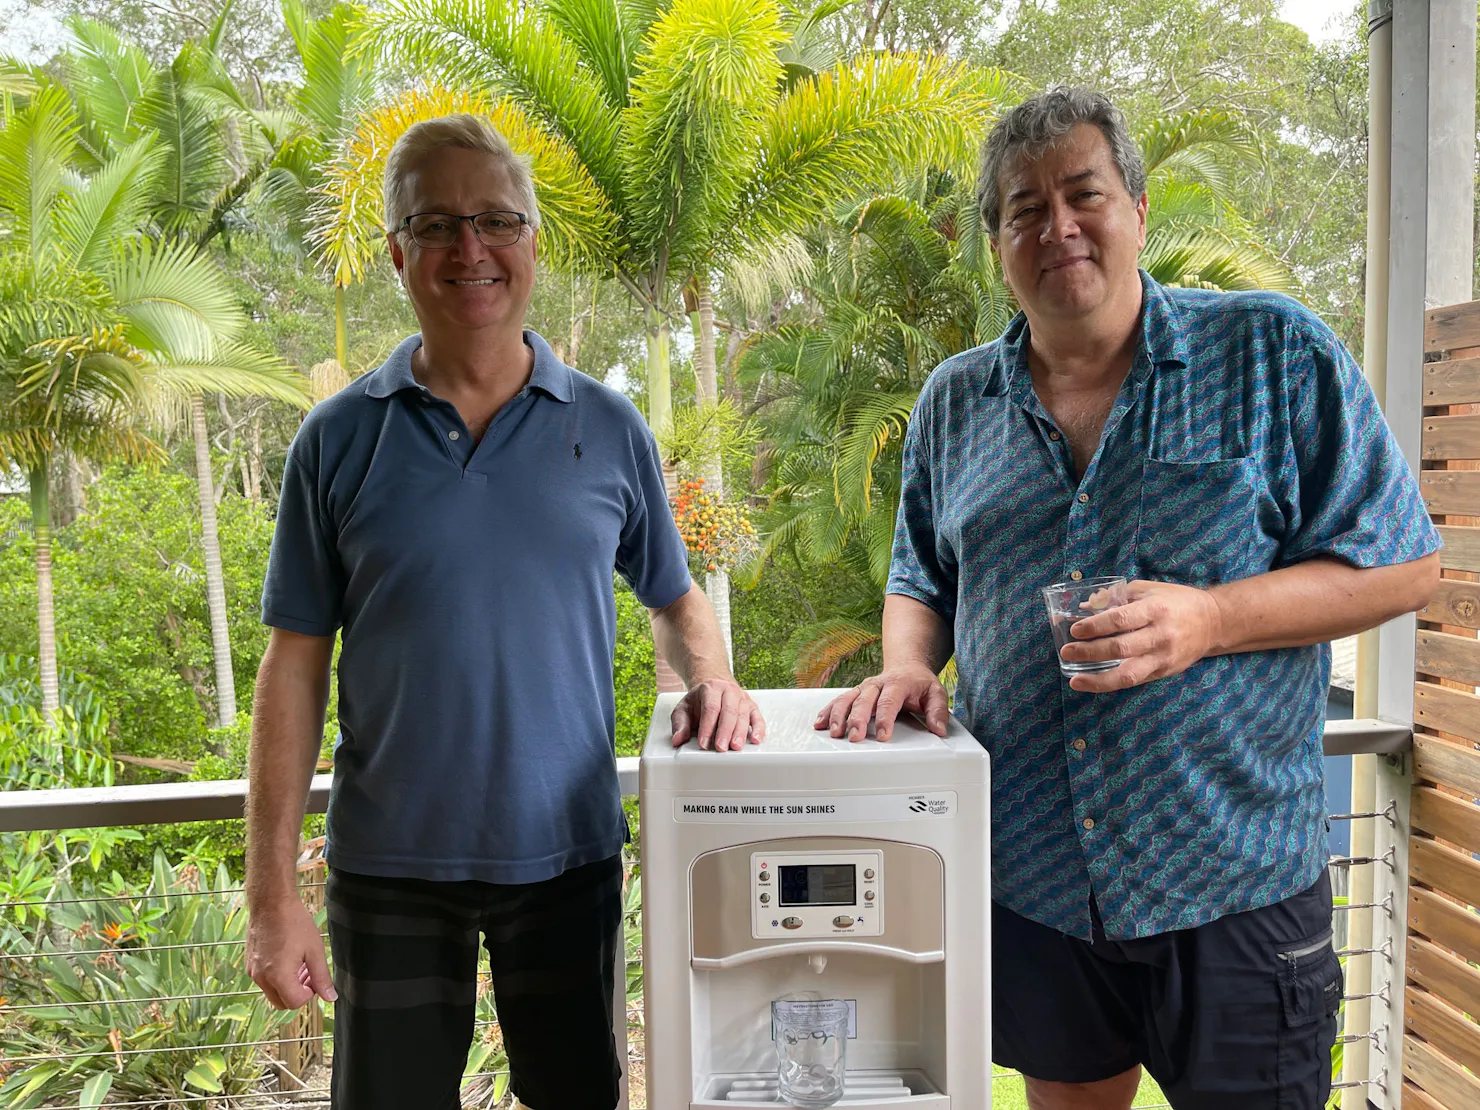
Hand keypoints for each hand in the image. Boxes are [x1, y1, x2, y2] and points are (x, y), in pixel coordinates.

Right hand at [246, 895, 335, 1009]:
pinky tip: (287, 957)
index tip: (315, 978)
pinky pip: (264, 980)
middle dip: (298, 993)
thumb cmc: (294, 923)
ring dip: (287, 985)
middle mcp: (261, 978)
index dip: (310, 994)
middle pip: (281, 1002)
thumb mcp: (314, 950)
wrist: (271, 902)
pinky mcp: (249, 963)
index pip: (295, 1002)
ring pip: (272, 992)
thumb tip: (330, 997)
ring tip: (300, 963)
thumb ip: (322, 977)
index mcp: (278, 976)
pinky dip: (276, 977)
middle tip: (309, 973)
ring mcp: (253, 971)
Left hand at [671, 678, 765, 751]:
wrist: (713, 688)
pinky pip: (758, 718)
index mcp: (710, 688)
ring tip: (735, 747)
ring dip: (740, 733)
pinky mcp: (752, 707)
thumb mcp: (684, 709)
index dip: (707, 727)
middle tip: (721, 748)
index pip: (710, 708)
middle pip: (729, 712)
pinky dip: (758, 729)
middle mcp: (729, 691)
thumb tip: (678, 739)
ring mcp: (742, 698)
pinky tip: (755, 740)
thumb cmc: (699, 701)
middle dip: (725, 732)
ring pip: (743, 715)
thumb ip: (679, 724)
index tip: (703, 743)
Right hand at [814, 666, 949, 742]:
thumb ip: (938, 711)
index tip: (884, 735)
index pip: (890, 701)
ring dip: (839, 715)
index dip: (886, 718)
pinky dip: (828, 711)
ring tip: (834, 732)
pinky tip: (820, 723)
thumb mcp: (936, 693)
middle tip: (855, 736)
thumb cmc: (920, 683)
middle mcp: (877, 684)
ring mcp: (864, 688)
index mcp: (898, 683)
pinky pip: (839, 700)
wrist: (907, 666)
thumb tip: (939, 729)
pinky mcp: (855, 692)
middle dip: (858, 719)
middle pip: (864, 700)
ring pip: (847, 699)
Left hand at [1058, 579, 1222, 692]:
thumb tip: (1084, 608)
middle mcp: (1160, 636)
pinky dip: (1111, 684)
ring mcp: (1163, 657)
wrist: (1213, 622)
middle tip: (1066, 652)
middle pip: (1120, 648)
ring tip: (1075, 681)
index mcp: (1155, 610)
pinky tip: (1092, 684)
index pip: (1120, 620)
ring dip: (1098, 680)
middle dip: (1089, 652)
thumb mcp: (1147, 590)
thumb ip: (1116, 598)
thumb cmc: (1175, 601)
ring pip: (1128, 674)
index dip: (1095, 626)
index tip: (1075, 630)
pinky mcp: (1164, 672)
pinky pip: (1134, 681)